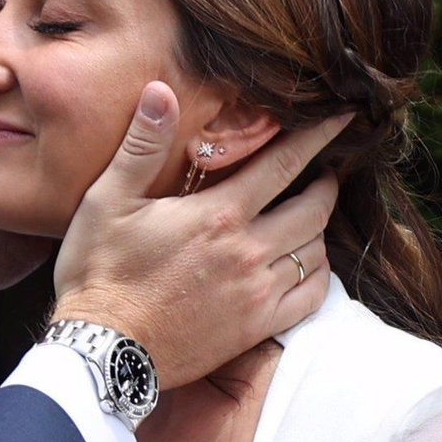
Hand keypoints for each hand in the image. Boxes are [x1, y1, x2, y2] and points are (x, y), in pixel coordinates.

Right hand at [52, 84, 346, 387]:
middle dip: (327, 183)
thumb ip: (142, 145)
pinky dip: (319, 274)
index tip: (342, 118)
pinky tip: (308, 264)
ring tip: (311, 216)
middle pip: (314, 208)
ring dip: (320, 228)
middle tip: (325, 172)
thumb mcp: (108, 200)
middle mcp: (248, 252)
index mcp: (218, 215)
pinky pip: (311, 297)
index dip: (318, 136)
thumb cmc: (99, 272)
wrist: (104, 351)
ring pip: (316, 251)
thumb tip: (160, 91)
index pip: (285, 163)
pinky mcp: (256, 328)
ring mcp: (256, 294)